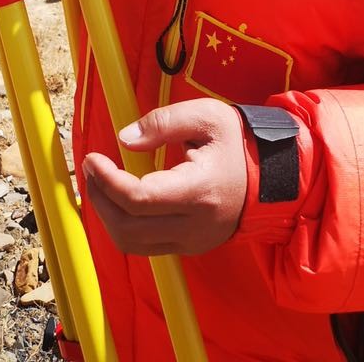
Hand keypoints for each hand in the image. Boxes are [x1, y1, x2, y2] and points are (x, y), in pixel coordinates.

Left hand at [82, 99, 247, 255]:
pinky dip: (125, 225)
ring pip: (132, 244)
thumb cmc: (238, 141)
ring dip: (108, 216)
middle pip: (128, 228)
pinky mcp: (189, 246)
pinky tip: (121, 199)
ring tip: (100, 184)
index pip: (139, 198)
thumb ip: (163, 123)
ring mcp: (191, 241)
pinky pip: (146, 246)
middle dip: (100, 198)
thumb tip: (124, 139)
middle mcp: (193, 225)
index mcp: (198, 191)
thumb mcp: (205, 116)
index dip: (107, 180)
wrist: (272, 175)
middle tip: (91, 169)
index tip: (92, 158)